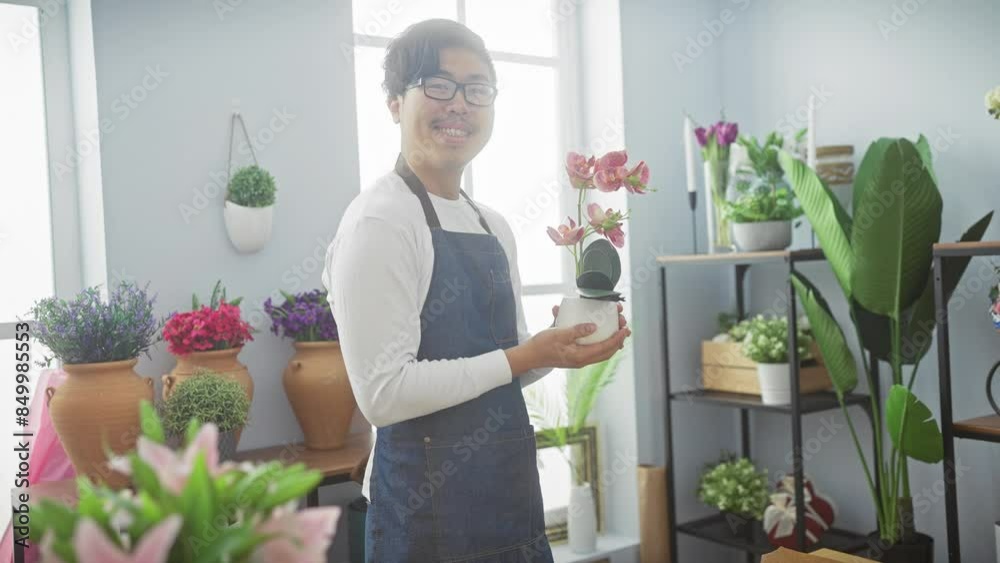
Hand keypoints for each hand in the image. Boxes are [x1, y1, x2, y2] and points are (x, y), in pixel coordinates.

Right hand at [505, 303, 629, 375]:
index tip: (625, 328)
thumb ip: (577, 330)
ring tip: (616, 331)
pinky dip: (599, 342)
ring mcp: (578, 359)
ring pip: (601, 352)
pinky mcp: (574, 356)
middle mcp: (582, 360)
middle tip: (623, 327)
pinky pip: (592, 350)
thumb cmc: (542, 345)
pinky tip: (598, 333)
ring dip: (610, 342)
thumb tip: (594, 327)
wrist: (530, 356)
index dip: (617, 338)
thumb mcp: (559, 334)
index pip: (605, 348)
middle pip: (606, 352)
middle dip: (617, 340)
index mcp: (581, 356)